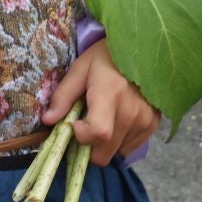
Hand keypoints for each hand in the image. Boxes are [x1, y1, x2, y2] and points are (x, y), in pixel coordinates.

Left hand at [44, 38, 159, 164]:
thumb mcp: (80, 69)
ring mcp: (145, 120)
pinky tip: (117, 120)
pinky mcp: (153, 124)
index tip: (75, 124)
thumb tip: (48, 121)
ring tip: (103, 118)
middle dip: (89, 147)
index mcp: (110, 94)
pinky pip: (130, 148)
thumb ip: (63, 96)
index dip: (82, 136)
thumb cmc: (106, 57)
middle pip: (105, 152)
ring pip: (116, 152)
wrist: (142, 48)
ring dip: (104, 144)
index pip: (99, 132)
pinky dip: (119, 141)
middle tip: (84, 126)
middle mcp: (131, 112)